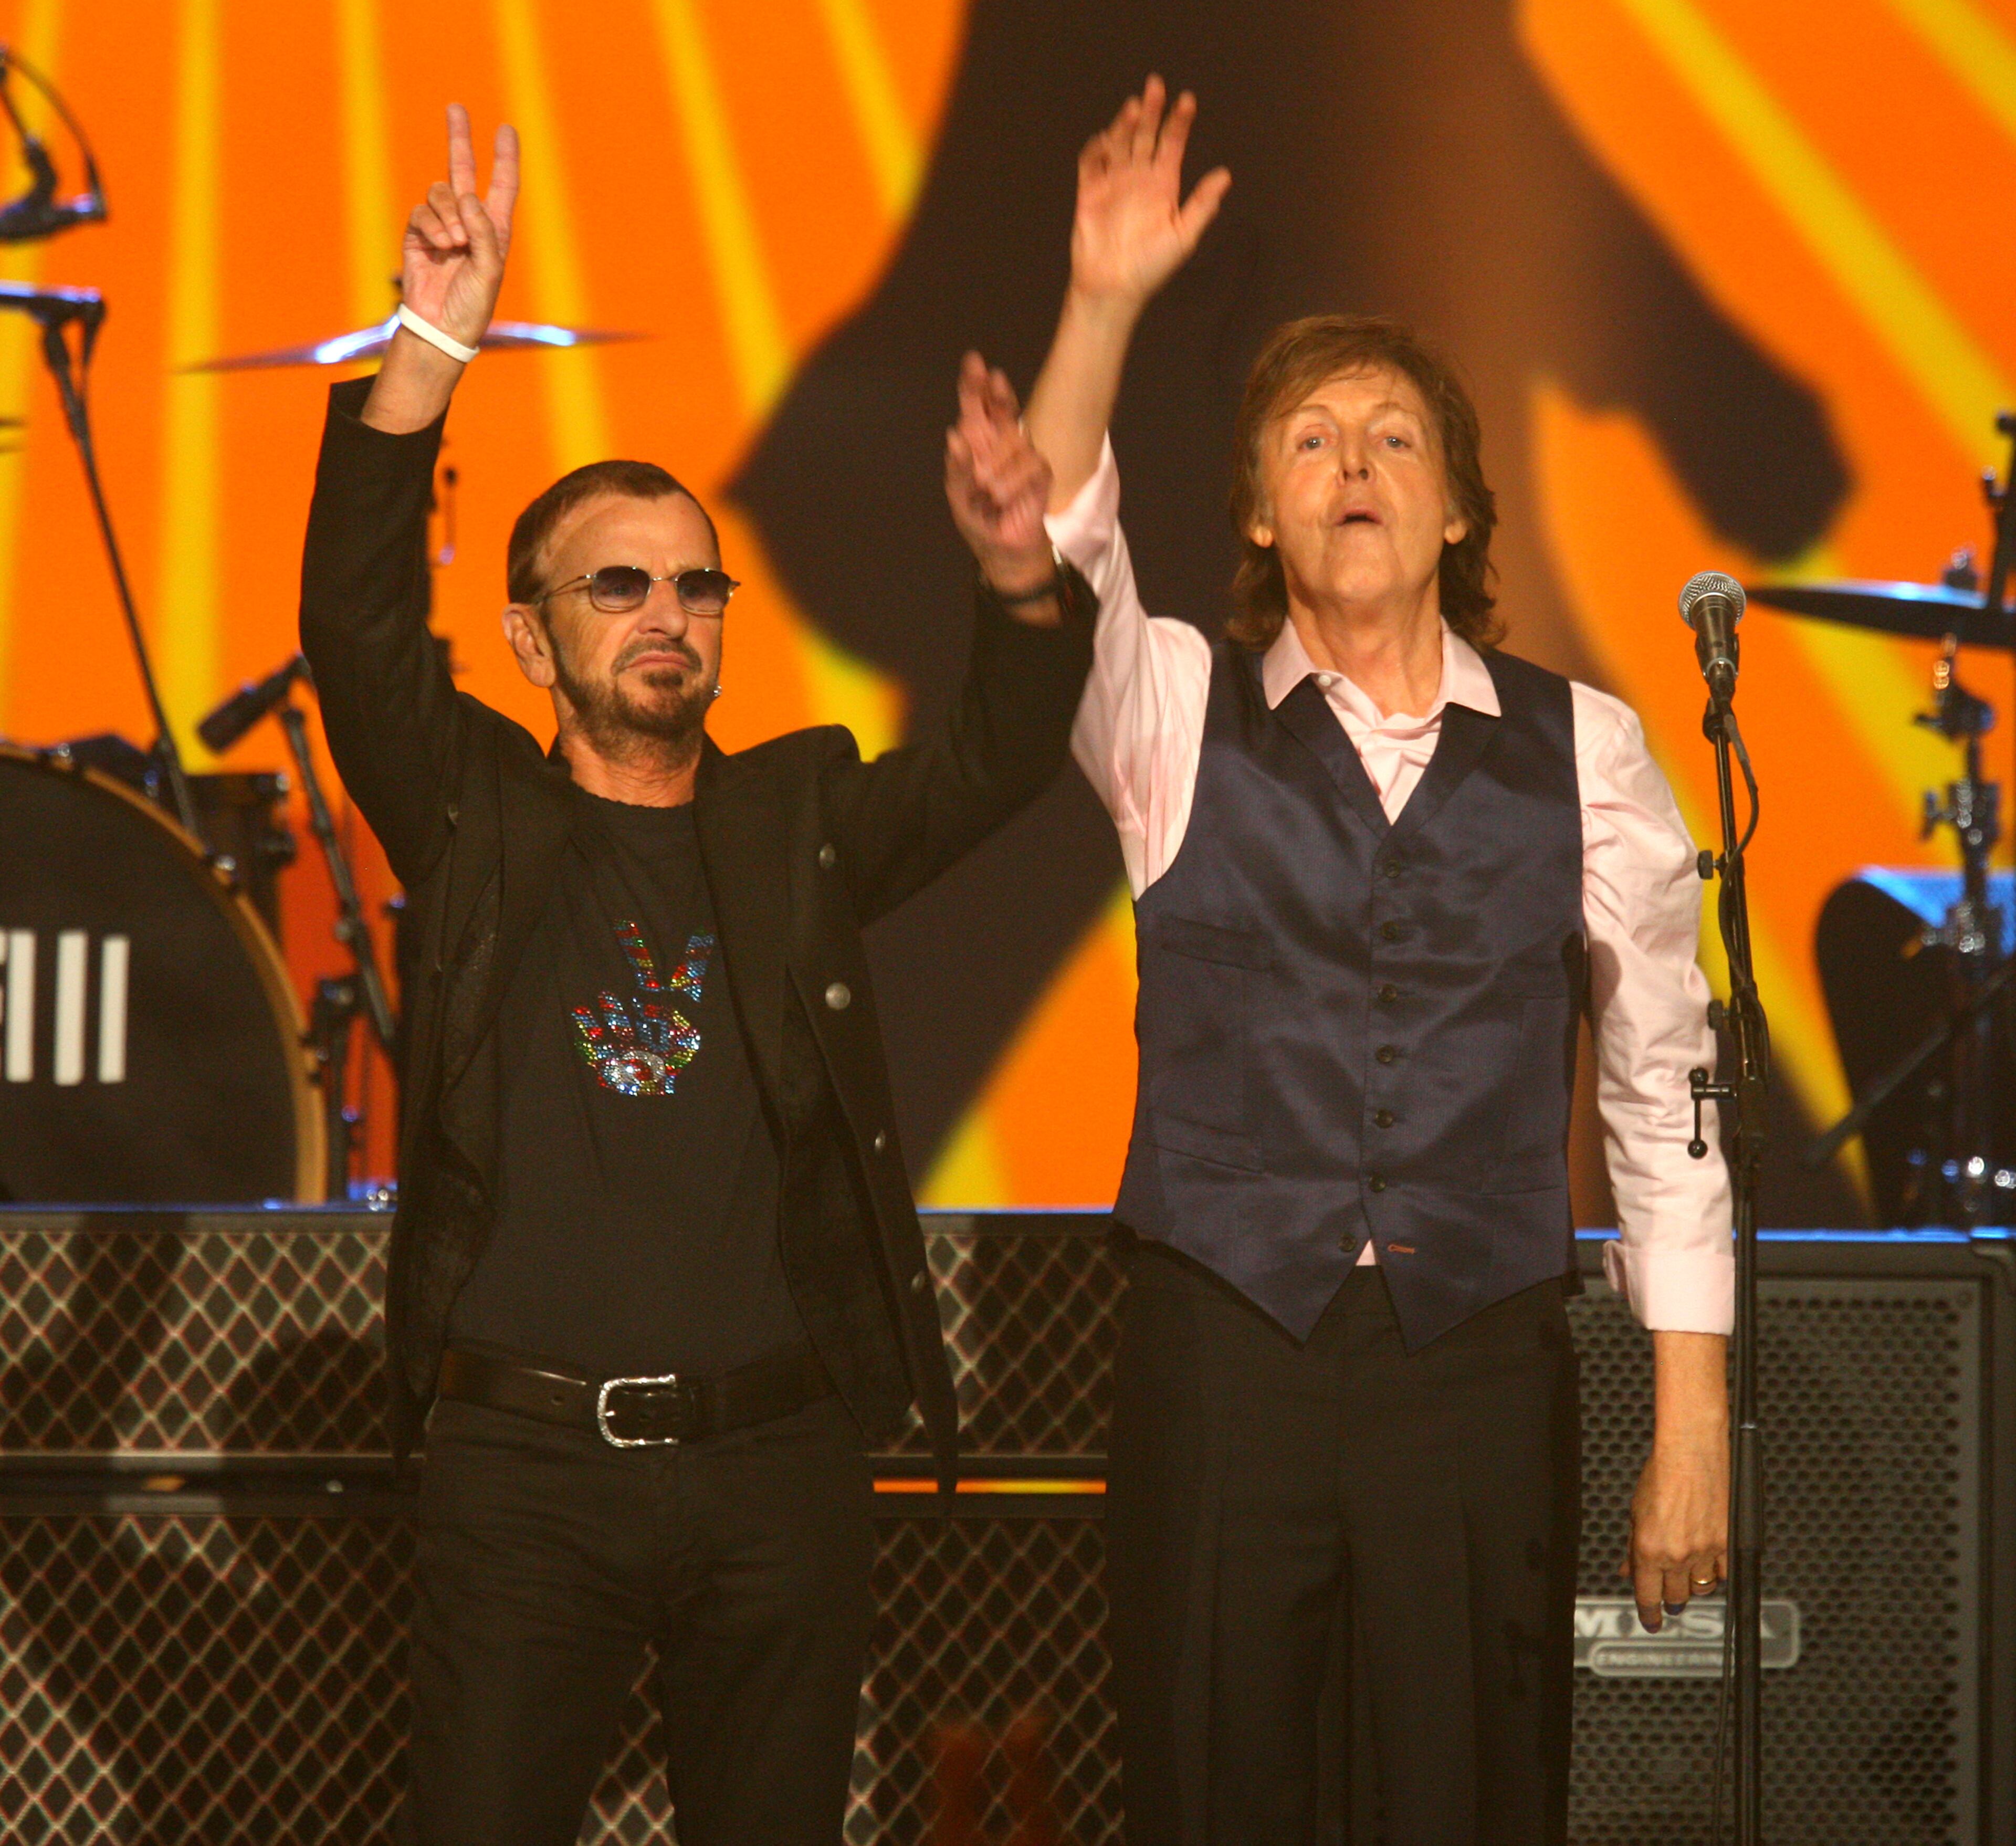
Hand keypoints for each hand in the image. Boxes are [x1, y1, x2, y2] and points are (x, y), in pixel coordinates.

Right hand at [400, 103, 518, 347]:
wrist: (441, 326)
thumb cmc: (473, 304)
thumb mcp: (490, 270)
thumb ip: (484, 232)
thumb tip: (467, 196)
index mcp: (495, 229)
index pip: (502, 186)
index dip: (505, 158)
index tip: (507, 130)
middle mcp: (469, 221)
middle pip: (463, 170)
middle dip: (459, 139)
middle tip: (456, 107)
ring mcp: (441, 225)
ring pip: (440, 193)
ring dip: (448, 215)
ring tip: (454, 245)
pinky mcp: (418, 233)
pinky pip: (422, 212)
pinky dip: (432, 226)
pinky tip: (440, 247)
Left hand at [945, 353, 1057, 615]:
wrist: (1003, 549)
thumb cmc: (978, 518)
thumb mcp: (958, 495)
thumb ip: (956, 467)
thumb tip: (955, 436)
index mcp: (977, 441)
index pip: (978, 406)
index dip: (976, 384)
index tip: (975, 361)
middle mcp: (1001, 441)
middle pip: (1003, 404)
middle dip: (995, 391)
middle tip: (991, 376)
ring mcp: (1023, 455)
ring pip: (1014, 441)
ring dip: (996, 470)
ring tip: (989, 493)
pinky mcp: (1041, 473)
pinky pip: (1029, 466)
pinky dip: (1012, 485)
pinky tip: (1004, 498)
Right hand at [1068, 75, 1229, 311]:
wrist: (1113, 288)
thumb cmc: (1151, 268)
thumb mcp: (1184, 236)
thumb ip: (1202, 204)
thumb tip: (1226, 176)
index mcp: (1164, 186)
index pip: (1172, 145)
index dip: (1179, 123)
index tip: (1187, 102)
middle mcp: (1139, 180)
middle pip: (1146, 136)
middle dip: (1152, 111)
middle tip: (1156, 85)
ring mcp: (1114, 184)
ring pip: (1120, 144)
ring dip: (1125, 125)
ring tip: (1134, 108)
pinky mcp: (1090, 194)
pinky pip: (1091, 164)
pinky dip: (1096, 149)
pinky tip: (1104, 139)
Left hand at [1622, 1431, 1728, 1632]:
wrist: (1692, 1453)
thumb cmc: (1661, 1474)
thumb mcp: (1635, 1513)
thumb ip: (1633, 1547)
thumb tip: (1629, 1569)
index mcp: (1650, 1549)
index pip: (1648, 1596)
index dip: (1649, 1614)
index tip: (1651, 1622)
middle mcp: (1678, 1554)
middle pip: (1675, 1596)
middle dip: (1669, 1598)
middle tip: (1666, 1595)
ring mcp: (1705, 1550)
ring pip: (1700, 1588)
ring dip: (1691, 1586)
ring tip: (1684, 1576)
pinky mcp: (1727, 1542)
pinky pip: (1723, 1573)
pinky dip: (1714, 1574)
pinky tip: (1707, 1566)